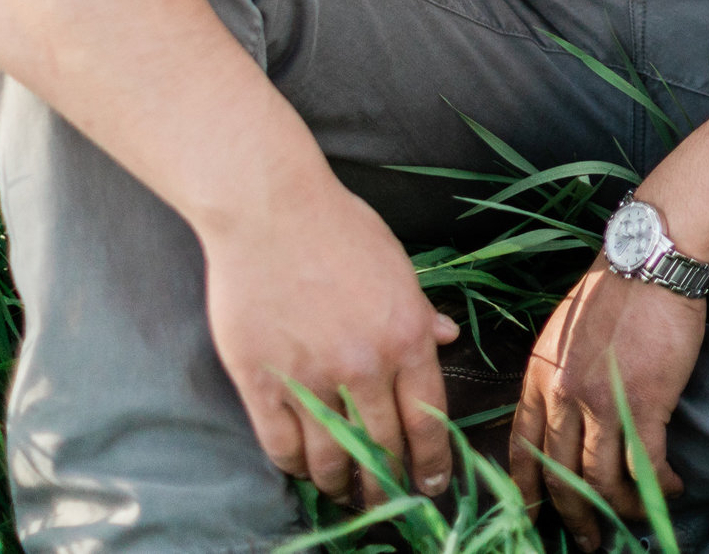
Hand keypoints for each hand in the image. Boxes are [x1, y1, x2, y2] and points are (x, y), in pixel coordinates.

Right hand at [199, 177, 460, 506]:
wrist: (270, 210)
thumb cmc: (338, 227)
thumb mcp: (396, 265)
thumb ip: (420, 311)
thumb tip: (447, 337)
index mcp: (406, 337)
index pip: (427, 417)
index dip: (430, 458)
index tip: (431, 483)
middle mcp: (364, 366)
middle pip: (382, 446)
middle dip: (387, 480)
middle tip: (386, 497)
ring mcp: (311, 377)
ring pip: (331, 455)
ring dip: (340, 483)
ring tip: (343, 492)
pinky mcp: (262, 381)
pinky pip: (280, 443)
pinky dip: (293, 465)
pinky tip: (300, 468)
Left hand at [510, 264, 706, 544]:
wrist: (650, 262)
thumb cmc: (614, 290)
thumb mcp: (564, 330)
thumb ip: (556, 372)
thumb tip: (564, 411)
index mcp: (539, 377)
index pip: (522, 448)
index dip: (526, 490)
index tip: (532, 516)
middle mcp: (563, 396)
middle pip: (560, 475)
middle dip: (574, 514)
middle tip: (588, 539)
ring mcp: (602, 402)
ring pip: (602, 478)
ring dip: (618, 508)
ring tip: (632, 521)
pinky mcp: (645, 403)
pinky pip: (645, 465)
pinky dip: (656, 487)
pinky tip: (668, 490)